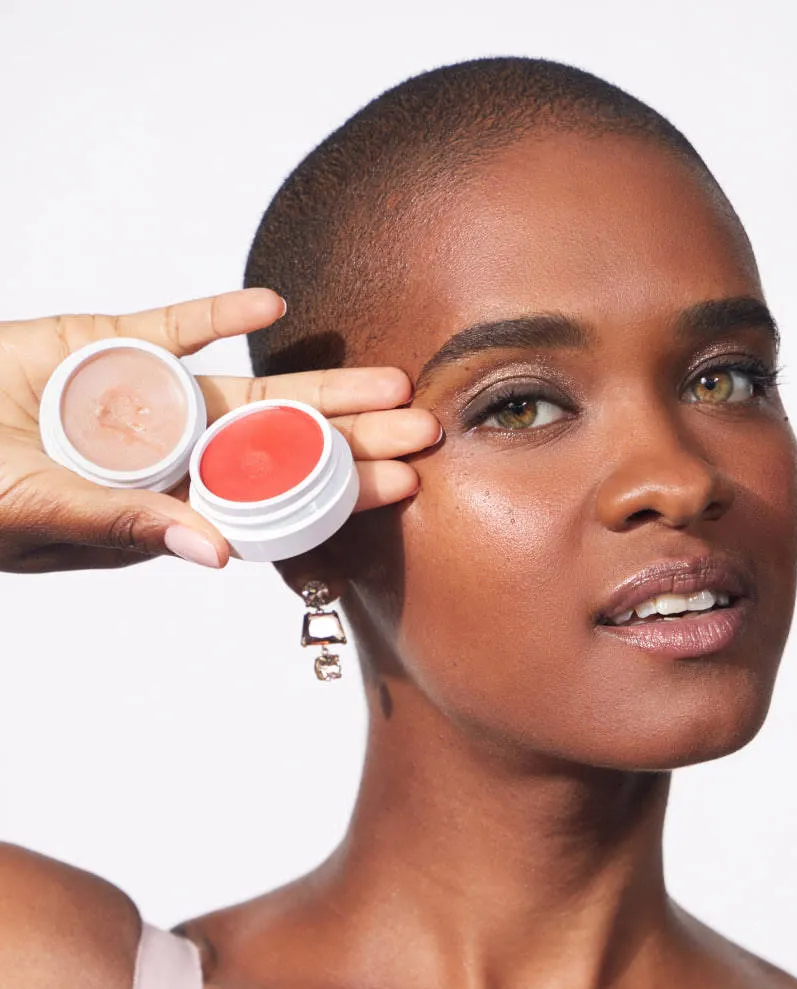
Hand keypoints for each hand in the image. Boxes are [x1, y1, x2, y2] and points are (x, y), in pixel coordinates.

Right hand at [0, 289, 438, 571]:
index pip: (279, 500)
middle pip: (288, 444)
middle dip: (359, 437)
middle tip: (430, 425)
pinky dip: (219, 315)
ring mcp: (153, 399)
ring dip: (322, 381)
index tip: (405, 484)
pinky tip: (274, 306)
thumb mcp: (45, 515)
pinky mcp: (112, 347)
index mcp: (174, 503)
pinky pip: (176, 327)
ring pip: (254, 389)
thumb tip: (217, 553)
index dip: (342, 490)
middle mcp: (180, 452)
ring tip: (389, 377)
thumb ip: (130, 525)